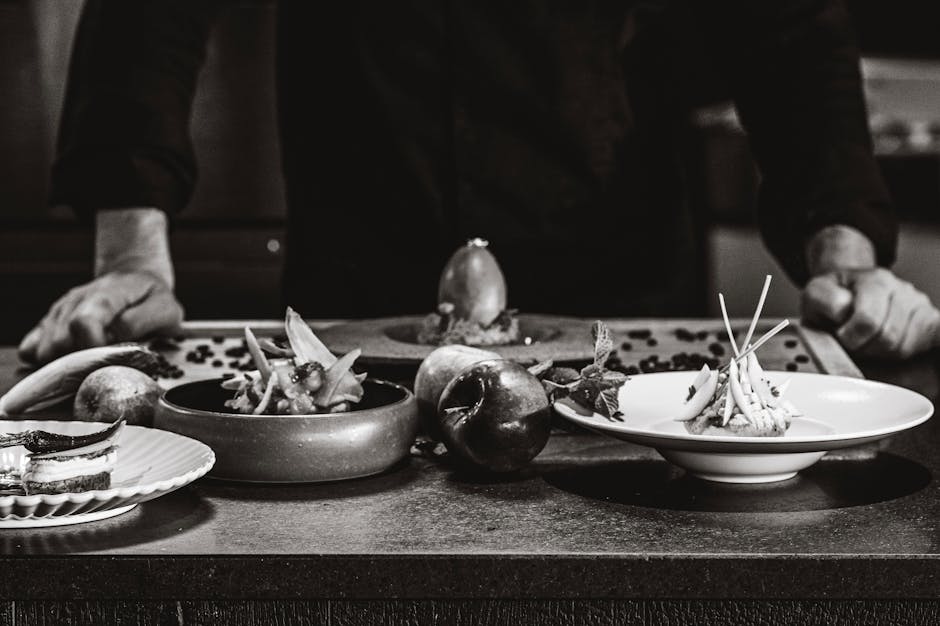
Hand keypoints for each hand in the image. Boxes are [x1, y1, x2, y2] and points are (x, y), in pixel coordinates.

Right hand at [18, 271, 183, 363]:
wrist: (135, 278)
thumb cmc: (152, 298)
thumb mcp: (164, 309)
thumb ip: (139, 323)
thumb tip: (114, 339)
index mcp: (104, 296)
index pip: (83, 323)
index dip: (93, 347)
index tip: (109, 358)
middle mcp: (75, 302)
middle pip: (58, 341)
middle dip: (80, 360)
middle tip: (101, 363)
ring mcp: (59, 312)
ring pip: (42, 348)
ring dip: (64, 362)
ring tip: (89, 361)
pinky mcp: (49, 323)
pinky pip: (30, 348)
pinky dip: (45, 359)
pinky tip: (69, 359)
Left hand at [802, 268, 939, 358]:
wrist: (849, 289)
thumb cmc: (834, 297)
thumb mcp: (816, 293)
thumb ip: (824, 300)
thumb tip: (844, 311)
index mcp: (875, 281)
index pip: (868, 322)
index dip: (850, 337)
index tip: (841, 336)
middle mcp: (902, 290)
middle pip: (888, 338)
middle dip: (865, 347)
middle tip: (854, 341)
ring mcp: (919, 305)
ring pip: (904, 347)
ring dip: (881, 352)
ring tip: (869, 340)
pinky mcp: (931, 321)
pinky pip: (937, 335)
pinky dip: (927, 343)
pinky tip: (920, 345)